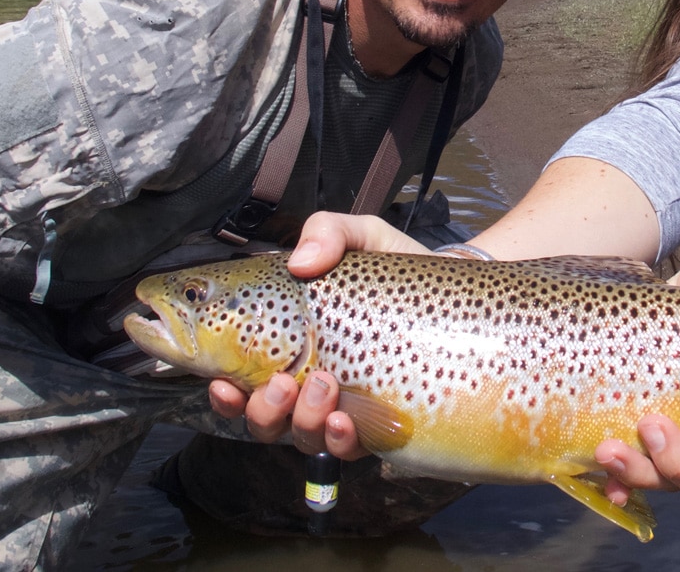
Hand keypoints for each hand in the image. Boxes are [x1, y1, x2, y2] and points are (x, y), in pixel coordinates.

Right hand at [206, 211, 427, 458]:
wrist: (459, 298)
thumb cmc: (398, 270)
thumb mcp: (363, 237)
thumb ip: (329, 231)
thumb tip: (301, 262)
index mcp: (286, 343)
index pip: (237, 379)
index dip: (221, 391)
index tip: (221, 382)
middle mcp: (304, 381)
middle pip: (261, 419)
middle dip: (261, 410)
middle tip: (282, 382)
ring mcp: (338, 407)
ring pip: (300, 436)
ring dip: (303, 419)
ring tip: (326, 383)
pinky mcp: (374, 427)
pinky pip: (346, 448)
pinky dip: (339, 440)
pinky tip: (347, 419)